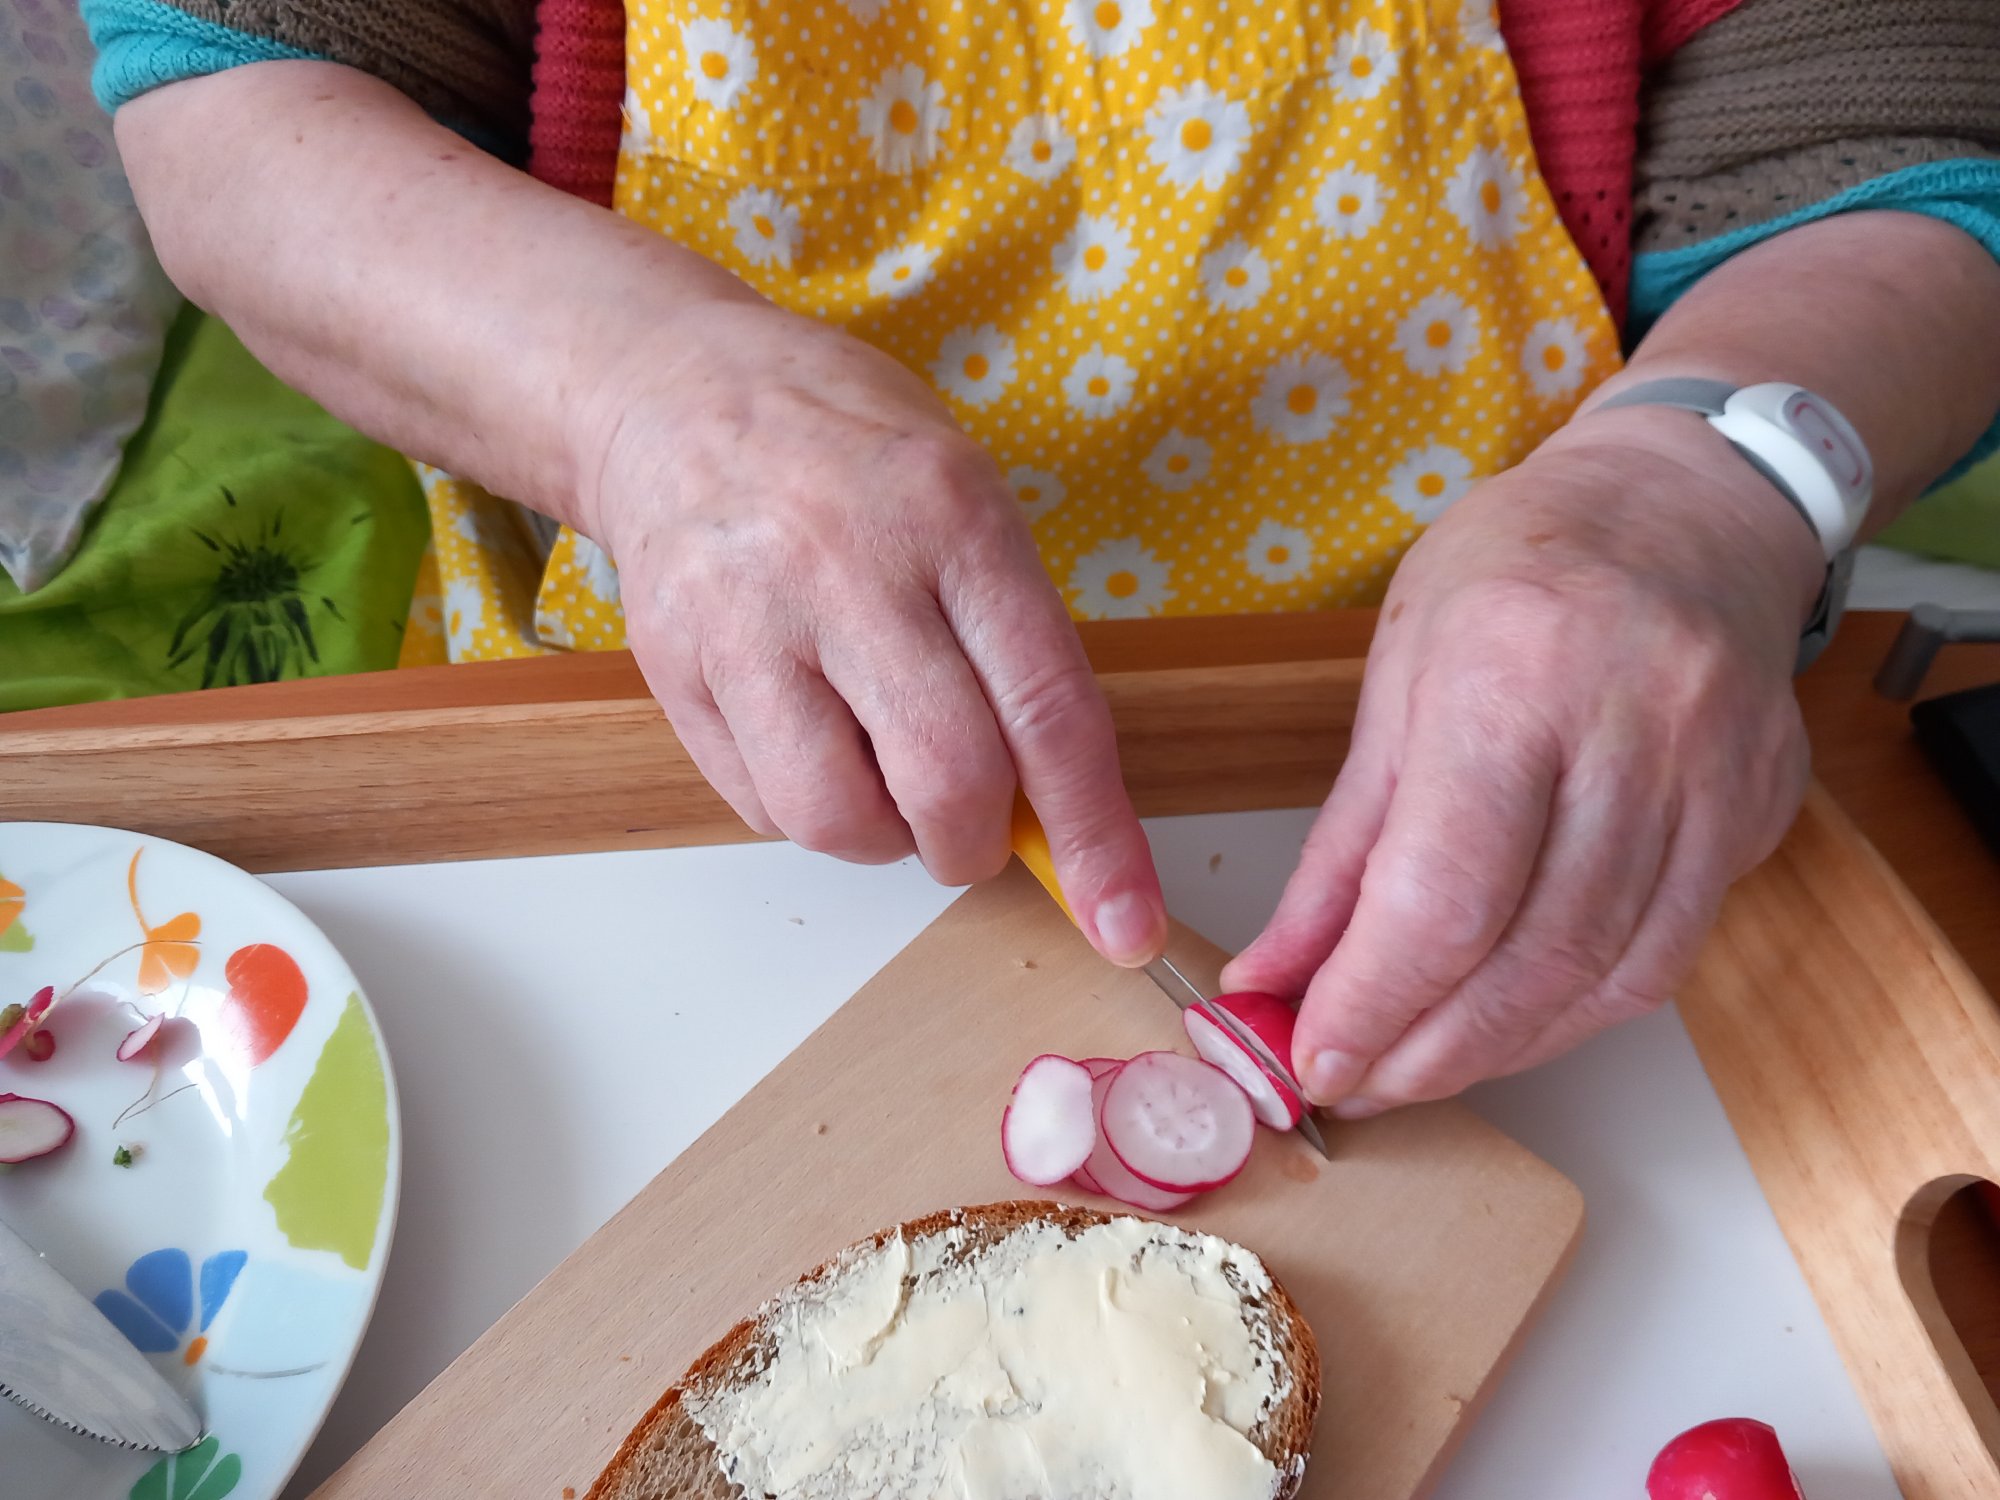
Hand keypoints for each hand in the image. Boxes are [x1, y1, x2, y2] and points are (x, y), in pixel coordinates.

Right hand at [580, 296, 1166, 962]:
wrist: (676, 393)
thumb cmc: (849, 454)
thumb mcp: (967, 502)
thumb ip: (1016, 647)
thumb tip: (1057, 811)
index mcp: (954, 518)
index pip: (1047, 709)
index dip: (1096, 835)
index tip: (1126, 924)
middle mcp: (846, 567)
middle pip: (945, 780)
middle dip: (976, 843)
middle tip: (973, 825)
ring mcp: (746, 619)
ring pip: (837, 818)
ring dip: (883, 835)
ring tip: (877, 768)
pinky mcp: (672, 667)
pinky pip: (762, 807)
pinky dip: (807, 808)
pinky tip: (809, 735)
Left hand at [1222, 406, 1824, 1112]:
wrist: (1685, 503)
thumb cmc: (1518, 570)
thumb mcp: (1394, 678)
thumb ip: (1340, 847)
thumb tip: (1274, 977)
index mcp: (1512, 672)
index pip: (1442, 895)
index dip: (1371, 1003)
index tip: (1310, 1059)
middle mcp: (1633, 725)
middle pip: (1531, 953)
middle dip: (1429, 1048)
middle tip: (1355, 1082)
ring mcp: (1716, 771)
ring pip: (1608, 974)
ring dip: (1502, 1047)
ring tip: (1419, 1065)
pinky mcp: (1759, 810)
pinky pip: (1667, 955)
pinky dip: (1578, 1010)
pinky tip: (1514, 1022)